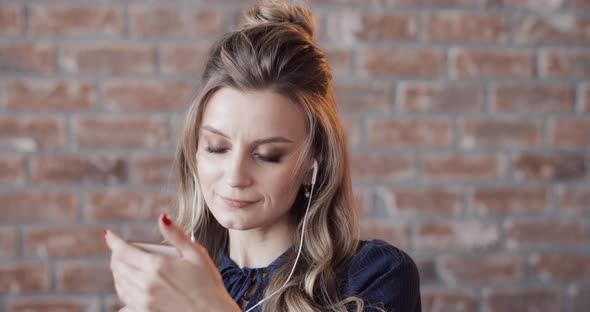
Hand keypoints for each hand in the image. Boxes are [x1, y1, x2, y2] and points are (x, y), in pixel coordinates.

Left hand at [104, 214, 239, 311]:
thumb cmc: (208, 283)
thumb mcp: (196, 254)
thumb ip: (176, 235)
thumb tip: (163, 217)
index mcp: (157, 266)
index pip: (124, 251)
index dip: (113, 241)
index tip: (108, 235)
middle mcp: (146, 284)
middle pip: (118, 267)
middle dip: (116, 255)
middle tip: (119, 250)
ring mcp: (144, 300)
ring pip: (119, 284)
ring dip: (118, 273)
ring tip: (122, 266)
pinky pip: (124, 302)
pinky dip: (123, 291)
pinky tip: (128, 288)